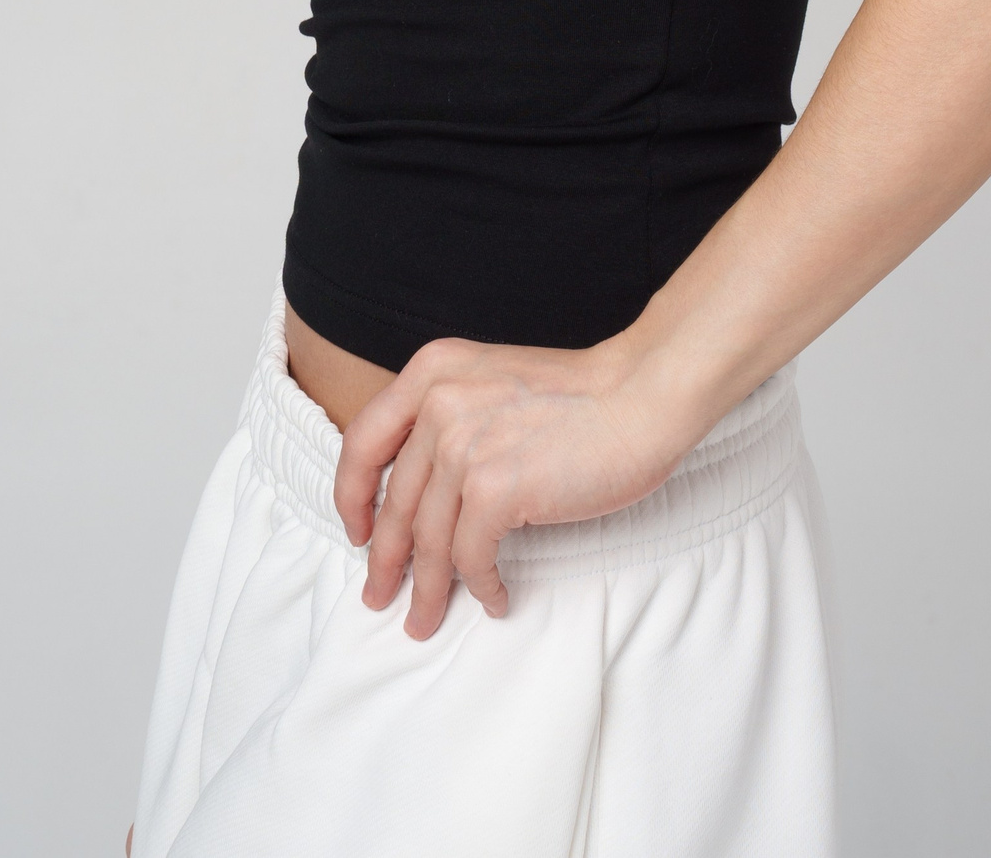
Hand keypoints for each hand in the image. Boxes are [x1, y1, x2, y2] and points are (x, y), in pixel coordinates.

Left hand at [333, 335, 690, 640]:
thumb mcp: (490, 380)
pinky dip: (479, 586)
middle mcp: (438, 403)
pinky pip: (471, 557)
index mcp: (430, 372)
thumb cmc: (580, 395)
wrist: (640, 394)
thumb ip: (449, 415)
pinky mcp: (495, 487)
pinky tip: (493, 597)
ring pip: (428, 540)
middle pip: (394, 502)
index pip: (363, 441)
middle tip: (380, 597)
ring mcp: (464, 445)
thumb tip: (418, 490)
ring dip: (426, 589)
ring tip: (425, 618)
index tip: (357, 532)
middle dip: (385, 561)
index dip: (351, 496)